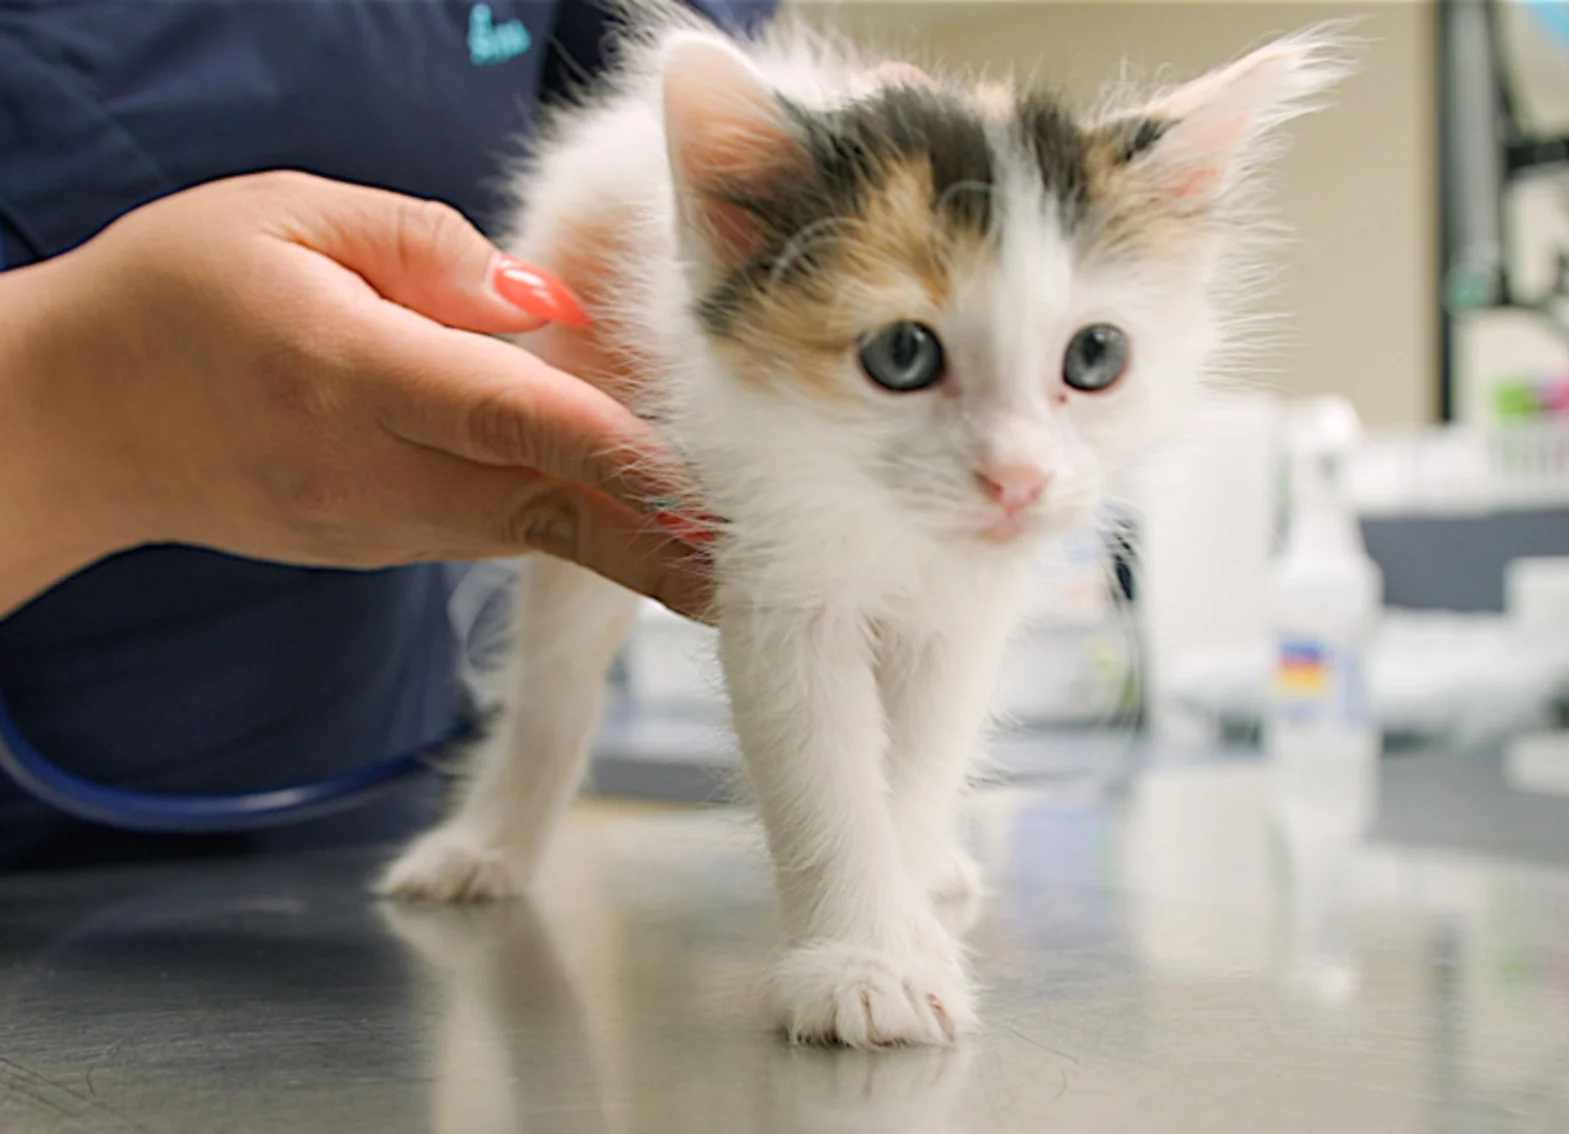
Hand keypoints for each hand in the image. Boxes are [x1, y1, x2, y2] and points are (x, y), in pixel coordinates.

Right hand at [1, 171, 707, 616]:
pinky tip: (651, 525)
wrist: (74, 422)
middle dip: (666, 539)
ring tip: (743, 552)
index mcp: (351, 373)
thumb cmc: (176, 296)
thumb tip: (544, 304)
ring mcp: (383, 527)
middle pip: (551, 508)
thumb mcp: (285, 218)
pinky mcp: (387, 548)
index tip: (708, 475)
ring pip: (538, 532)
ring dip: (640, 544)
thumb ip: (426, 251)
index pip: (512, 416)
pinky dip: (578, 528)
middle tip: (770, 562)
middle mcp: (377, 471)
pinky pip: (503, 533)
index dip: (618, 448)